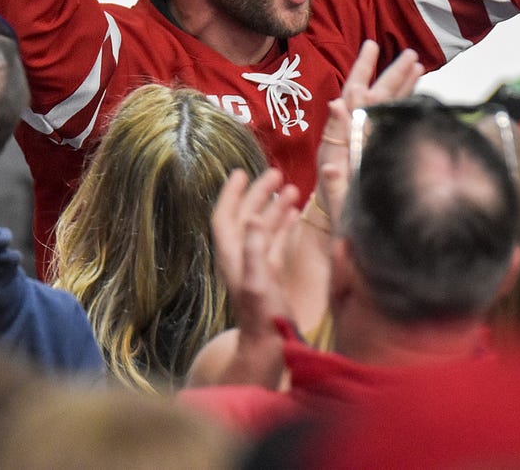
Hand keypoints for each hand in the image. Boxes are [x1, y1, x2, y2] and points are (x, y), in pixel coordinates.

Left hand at [212, 168, 300, 330]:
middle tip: (275, 174)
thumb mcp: (258, 282)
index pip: (225, 217)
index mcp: (232, 256)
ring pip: (261, 228)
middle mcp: (240, 257)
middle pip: (245, 217)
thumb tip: (251, 218)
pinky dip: (283, 226)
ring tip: (292, 189)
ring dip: (273, 208)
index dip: (231, 194)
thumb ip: (254, 249)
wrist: (269, 348)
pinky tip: (294, 216)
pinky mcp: (270, 275)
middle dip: (258, 195)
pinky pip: (275, 243)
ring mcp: (255, 266)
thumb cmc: (263, 318)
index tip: (240, 172)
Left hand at [317, 42, 422, 221]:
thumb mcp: (330, 167)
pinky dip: (405, 104)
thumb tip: (336, 103)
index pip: (354, 93)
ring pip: (387, 105)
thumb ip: (335, 133)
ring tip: (417, 63)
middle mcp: (355, 132)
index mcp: (343, 132)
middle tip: (411, 53)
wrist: (339, 225)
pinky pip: (392, 120)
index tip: (372, 48)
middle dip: (392, 73)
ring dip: (402, 84)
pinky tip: (418, 93)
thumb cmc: (331, 201)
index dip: (363, 70)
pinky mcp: (378, 149)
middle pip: (376, 95)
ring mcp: (367, 139)